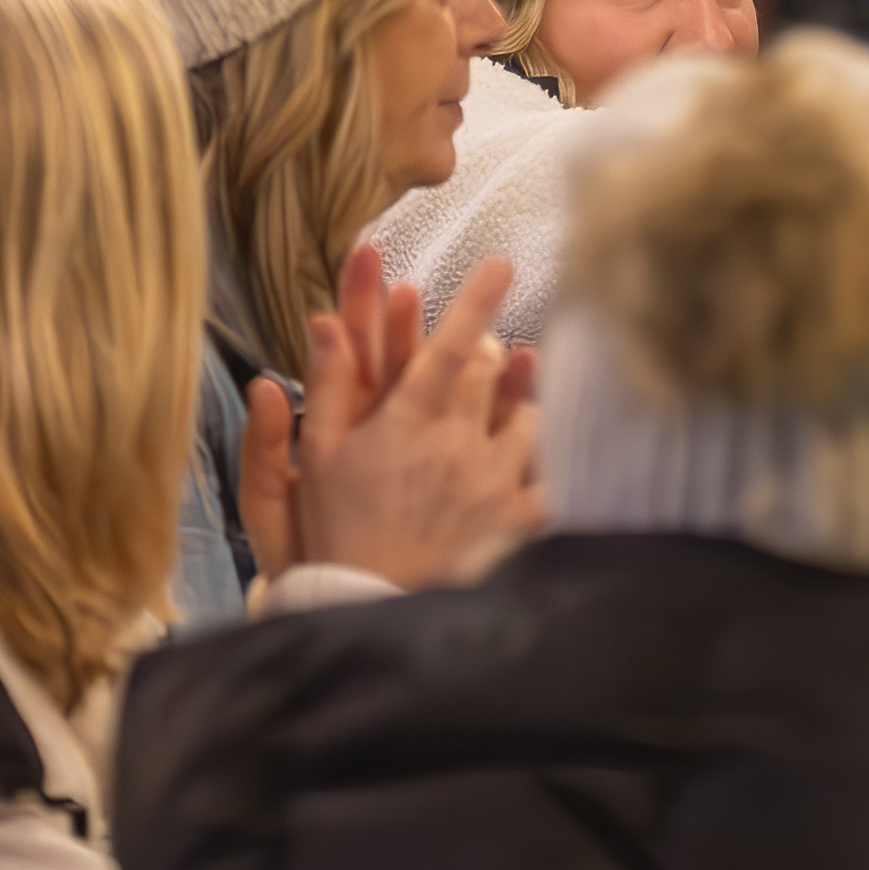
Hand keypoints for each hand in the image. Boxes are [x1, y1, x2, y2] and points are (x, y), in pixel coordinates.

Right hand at [253, 251, 540, 593]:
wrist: (366, 606)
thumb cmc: (337, 529)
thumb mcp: (317, 457)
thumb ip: (329, 385)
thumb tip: (328, 321)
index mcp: (407, 422)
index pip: (448, 346)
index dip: (475, 300)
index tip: (501, 263)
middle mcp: (456, 443)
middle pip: (492, 370)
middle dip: (487, 351)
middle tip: (480, 350)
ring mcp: (490, 480)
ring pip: (527, 415)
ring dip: (519, 402)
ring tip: (508, 408)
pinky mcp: (513, 518)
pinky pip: (549, 476)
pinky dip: (550, 460)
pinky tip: (551, 457)